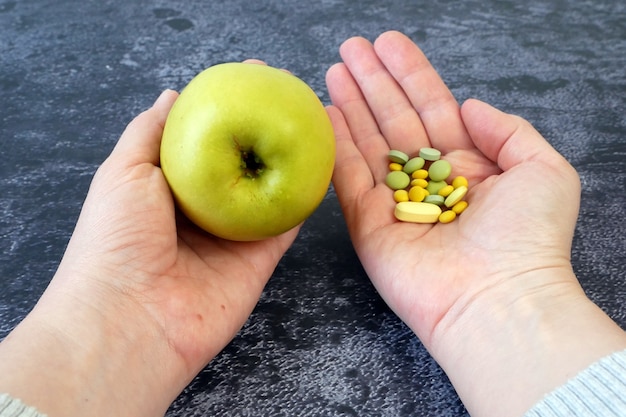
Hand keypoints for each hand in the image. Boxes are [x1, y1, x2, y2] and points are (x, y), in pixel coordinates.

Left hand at [0, 89, 298, 416]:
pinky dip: (303, 198)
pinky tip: (321, 166)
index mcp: (169, 189)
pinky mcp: (257, 262)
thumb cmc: (115, 240)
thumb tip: (173, 94)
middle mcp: (203, 212)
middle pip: (241, 164)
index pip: (204, 142)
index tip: (250, 76)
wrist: (130, 319)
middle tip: (288, 92)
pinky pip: (286, 225)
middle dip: (263, 129)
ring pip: (268, 192)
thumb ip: (150, 131)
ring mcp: (232, 238)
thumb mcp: (123, 170)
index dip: (226, 110)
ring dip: (290, 159)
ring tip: (312, 121)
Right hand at [326, 31, 625, 415]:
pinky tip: (327, 112)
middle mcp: (429, 181)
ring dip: (351, 104)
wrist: (497, 299)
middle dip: (374, 82)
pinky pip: (349, 176)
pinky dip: (338, 144)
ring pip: (368, 142)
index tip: (388, 44)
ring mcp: (396, 203)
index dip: (411, 75)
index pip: (433, 108)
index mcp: (468, 167)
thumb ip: (508, 130)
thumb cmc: (528, 239)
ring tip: (335, 68)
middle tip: (352, 47)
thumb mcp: (543, 169)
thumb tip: (468, 105)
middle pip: (395, 120)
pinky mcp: (369, 225)